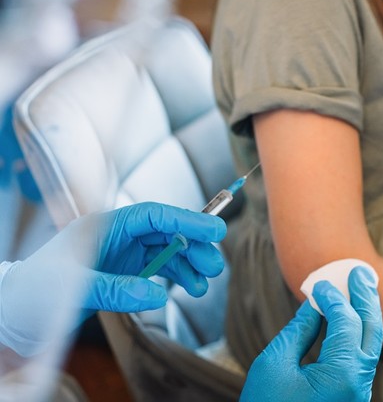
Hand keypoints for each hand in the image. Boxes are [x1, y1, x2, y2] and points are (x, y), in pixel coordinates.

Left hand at [0, 202, 225, 355]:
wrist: (14, 314)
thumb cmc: (34, 294)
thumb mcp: (72, 290)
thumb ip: (116, 290)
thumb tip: (157, 296)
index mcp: (103, 226)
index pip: (153, 215)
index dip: (186, 220)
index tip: (214, 231)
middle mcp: (117, 236)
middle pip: (165, 232)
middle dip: (194, 246)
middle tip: (215, 265)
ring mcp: (122, 253)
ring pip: (167, 250)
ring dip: (189, 264)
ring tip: (205, 284)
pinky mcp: (125, 271)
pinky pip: (159, 268)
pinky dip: (177, 277)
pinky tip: (190, 289)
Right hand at [240, 266, 382, 401]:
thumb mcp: (275, 363)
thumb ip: (300, 330)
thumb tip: (316, 304)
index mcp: (342, 375)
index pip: (346, 322)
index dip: (333, 298)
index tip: (319, 284)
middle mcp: (358, 385)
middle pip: (371, 331)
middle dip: (366, 298)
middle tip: (361, 272)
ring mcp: (358, 394)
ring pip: (371, 345)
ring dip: (366, 314)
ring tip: (362, 287)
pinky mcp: (352, 398)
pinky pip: (361, 358)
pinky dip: (358, 334)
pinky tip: (350, 318)